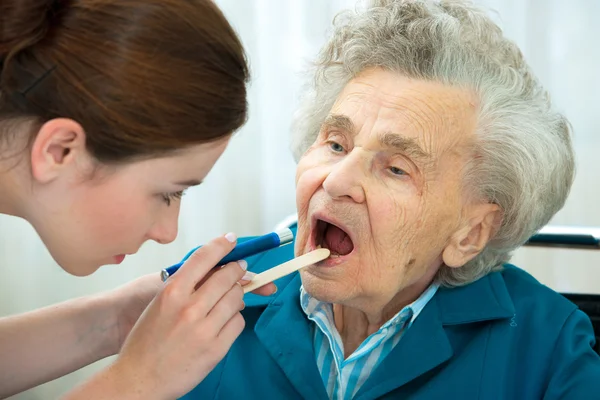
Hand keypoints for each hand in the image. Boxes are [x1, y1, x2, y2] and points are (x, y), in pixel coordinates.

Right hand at [104, 233, 266, 398]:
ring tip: (228, 300)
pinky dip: (234, 319)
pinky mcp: (215, 349)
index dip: (222, 245)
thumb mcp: (160, 303)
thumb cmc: (146, 341)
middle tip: (239, 269)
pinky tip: (223, 322)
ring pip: (237, 298)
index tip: (232, 240)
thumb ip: (186, 285)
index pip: (204, 258)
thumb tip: (217, 268)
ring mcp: (204, 329)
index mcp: (172, 292)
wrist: (138, 379)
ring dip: (236, 296)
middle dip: (237, 270)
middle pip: (228, 276)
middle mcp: (189, 308)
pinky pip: (238, 323)